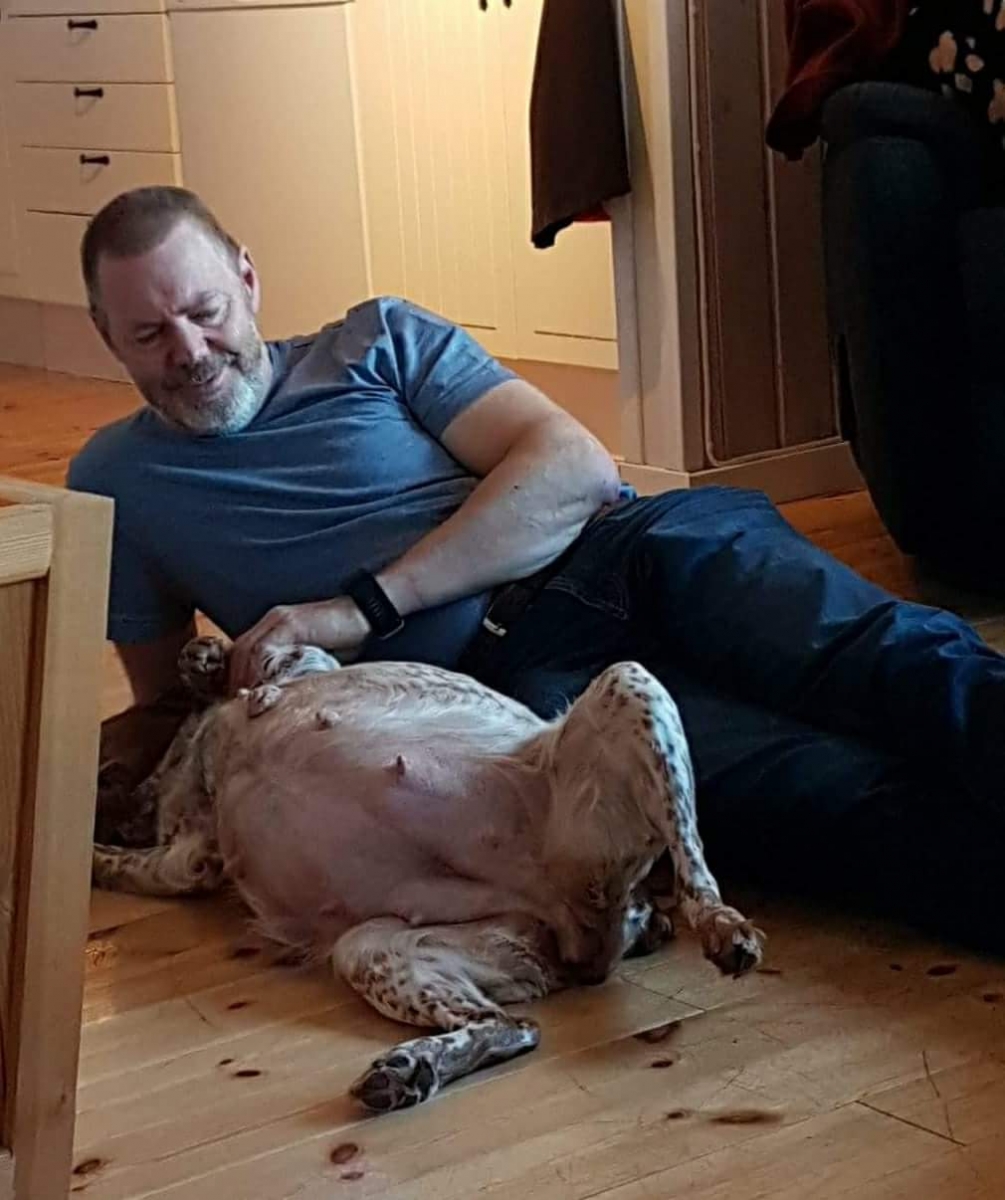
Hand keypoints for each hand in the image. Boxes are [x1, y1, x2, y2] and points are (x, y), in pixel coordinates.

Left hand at [228, 597, 370, 692]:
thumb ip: (297, 672)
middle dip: (236, 681)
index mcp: (274, 629)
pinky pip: (265, 649)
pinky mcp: (291, 623)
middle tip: (240, 707)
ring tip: (251, 702)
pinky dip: (261, 670)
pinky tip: (266, 688)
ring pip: (247, 651)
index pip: (243, 655)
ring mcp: (279, 620)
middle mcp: (271, 622)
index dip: (238, 679)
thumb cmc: (345, 639)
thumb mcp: (315, 658)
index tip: (241, 703)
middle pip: (239, 653)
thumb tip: (284, 700)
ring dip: (246, 678)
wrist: (366, 614)